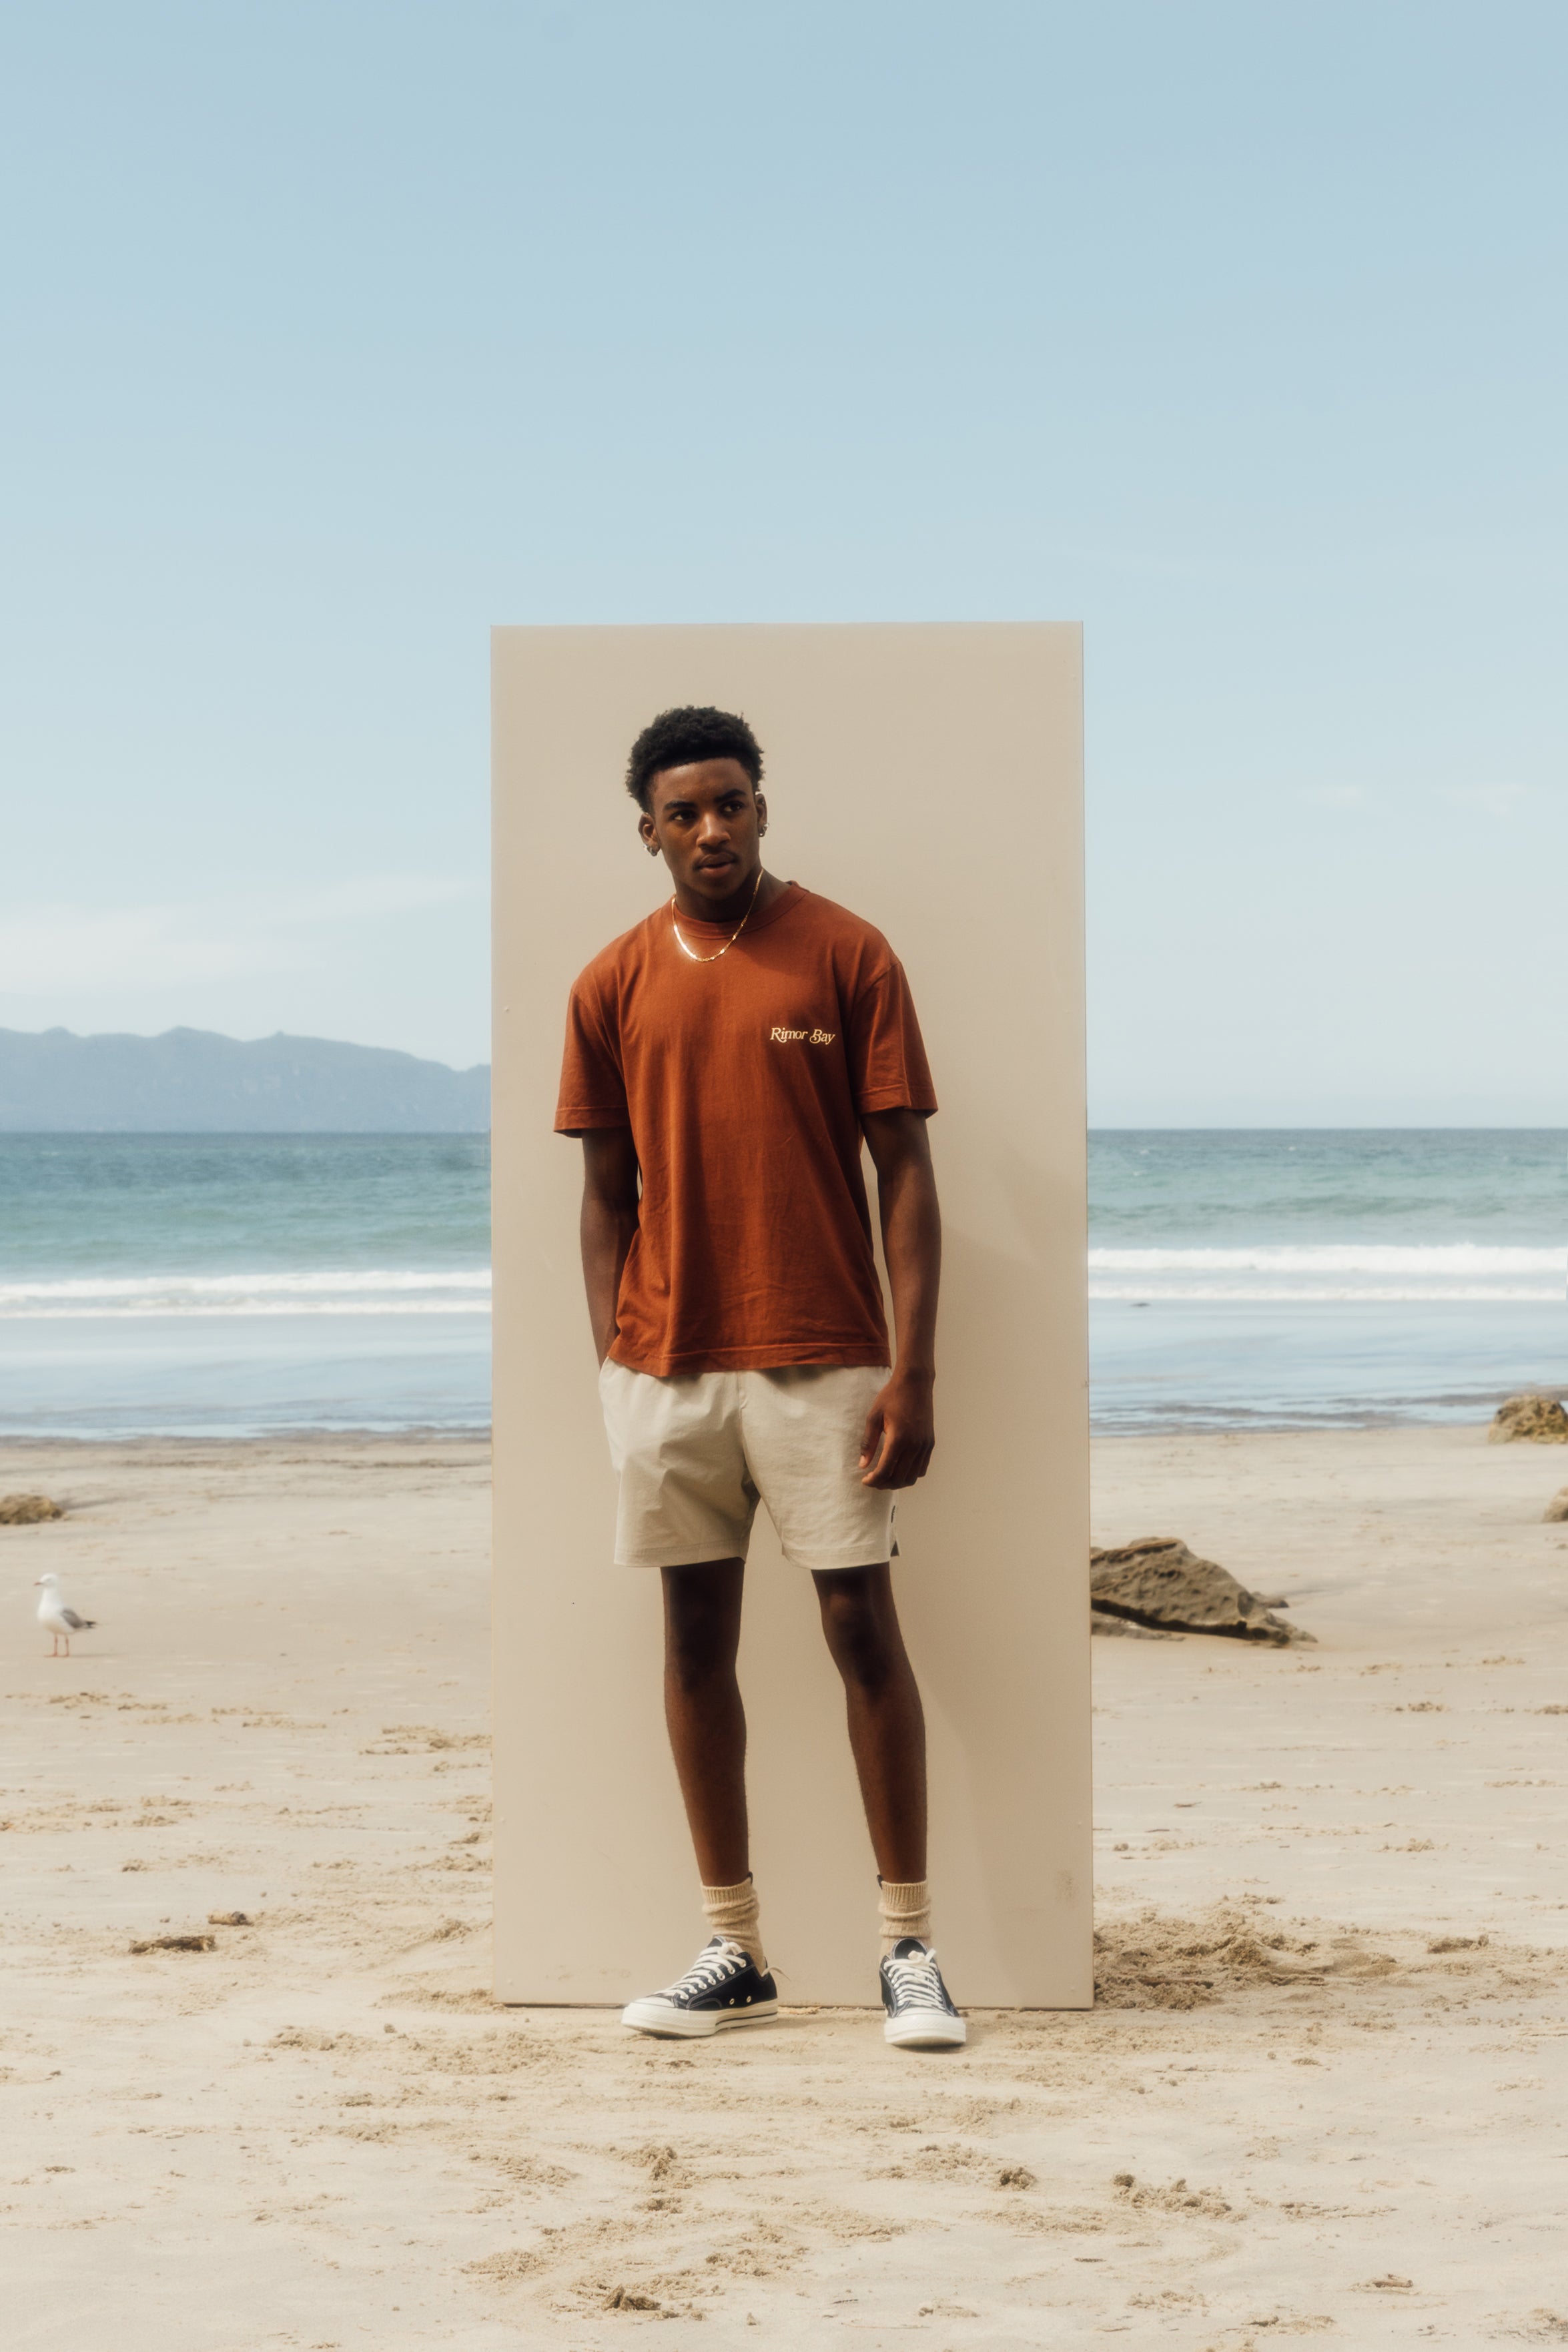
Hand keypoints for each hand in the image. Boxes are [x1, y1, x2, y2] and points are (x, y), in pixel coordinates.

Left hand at [859, 1370, 934, 1489]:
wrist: (915, 1383)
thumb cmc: (891, 1397)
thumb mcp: (874, 1417)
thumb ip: (868, 1443)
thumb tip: (862, 1465)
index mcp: (899, 1438)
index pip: (885, 1470)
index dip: (873, 1480)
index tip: (865, 1480)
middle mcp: (915, 1445)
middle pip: (899, 1479)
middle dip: (883, 1484)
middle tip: (873, 1480)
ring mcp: (925, 1445)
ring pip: (912, 1477)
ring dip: (897, 1482)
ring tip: (885, 1477)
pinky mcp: (930, 1443)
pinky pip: (922, 1468)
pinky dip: (909, 1474)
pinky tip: (898, 1468)